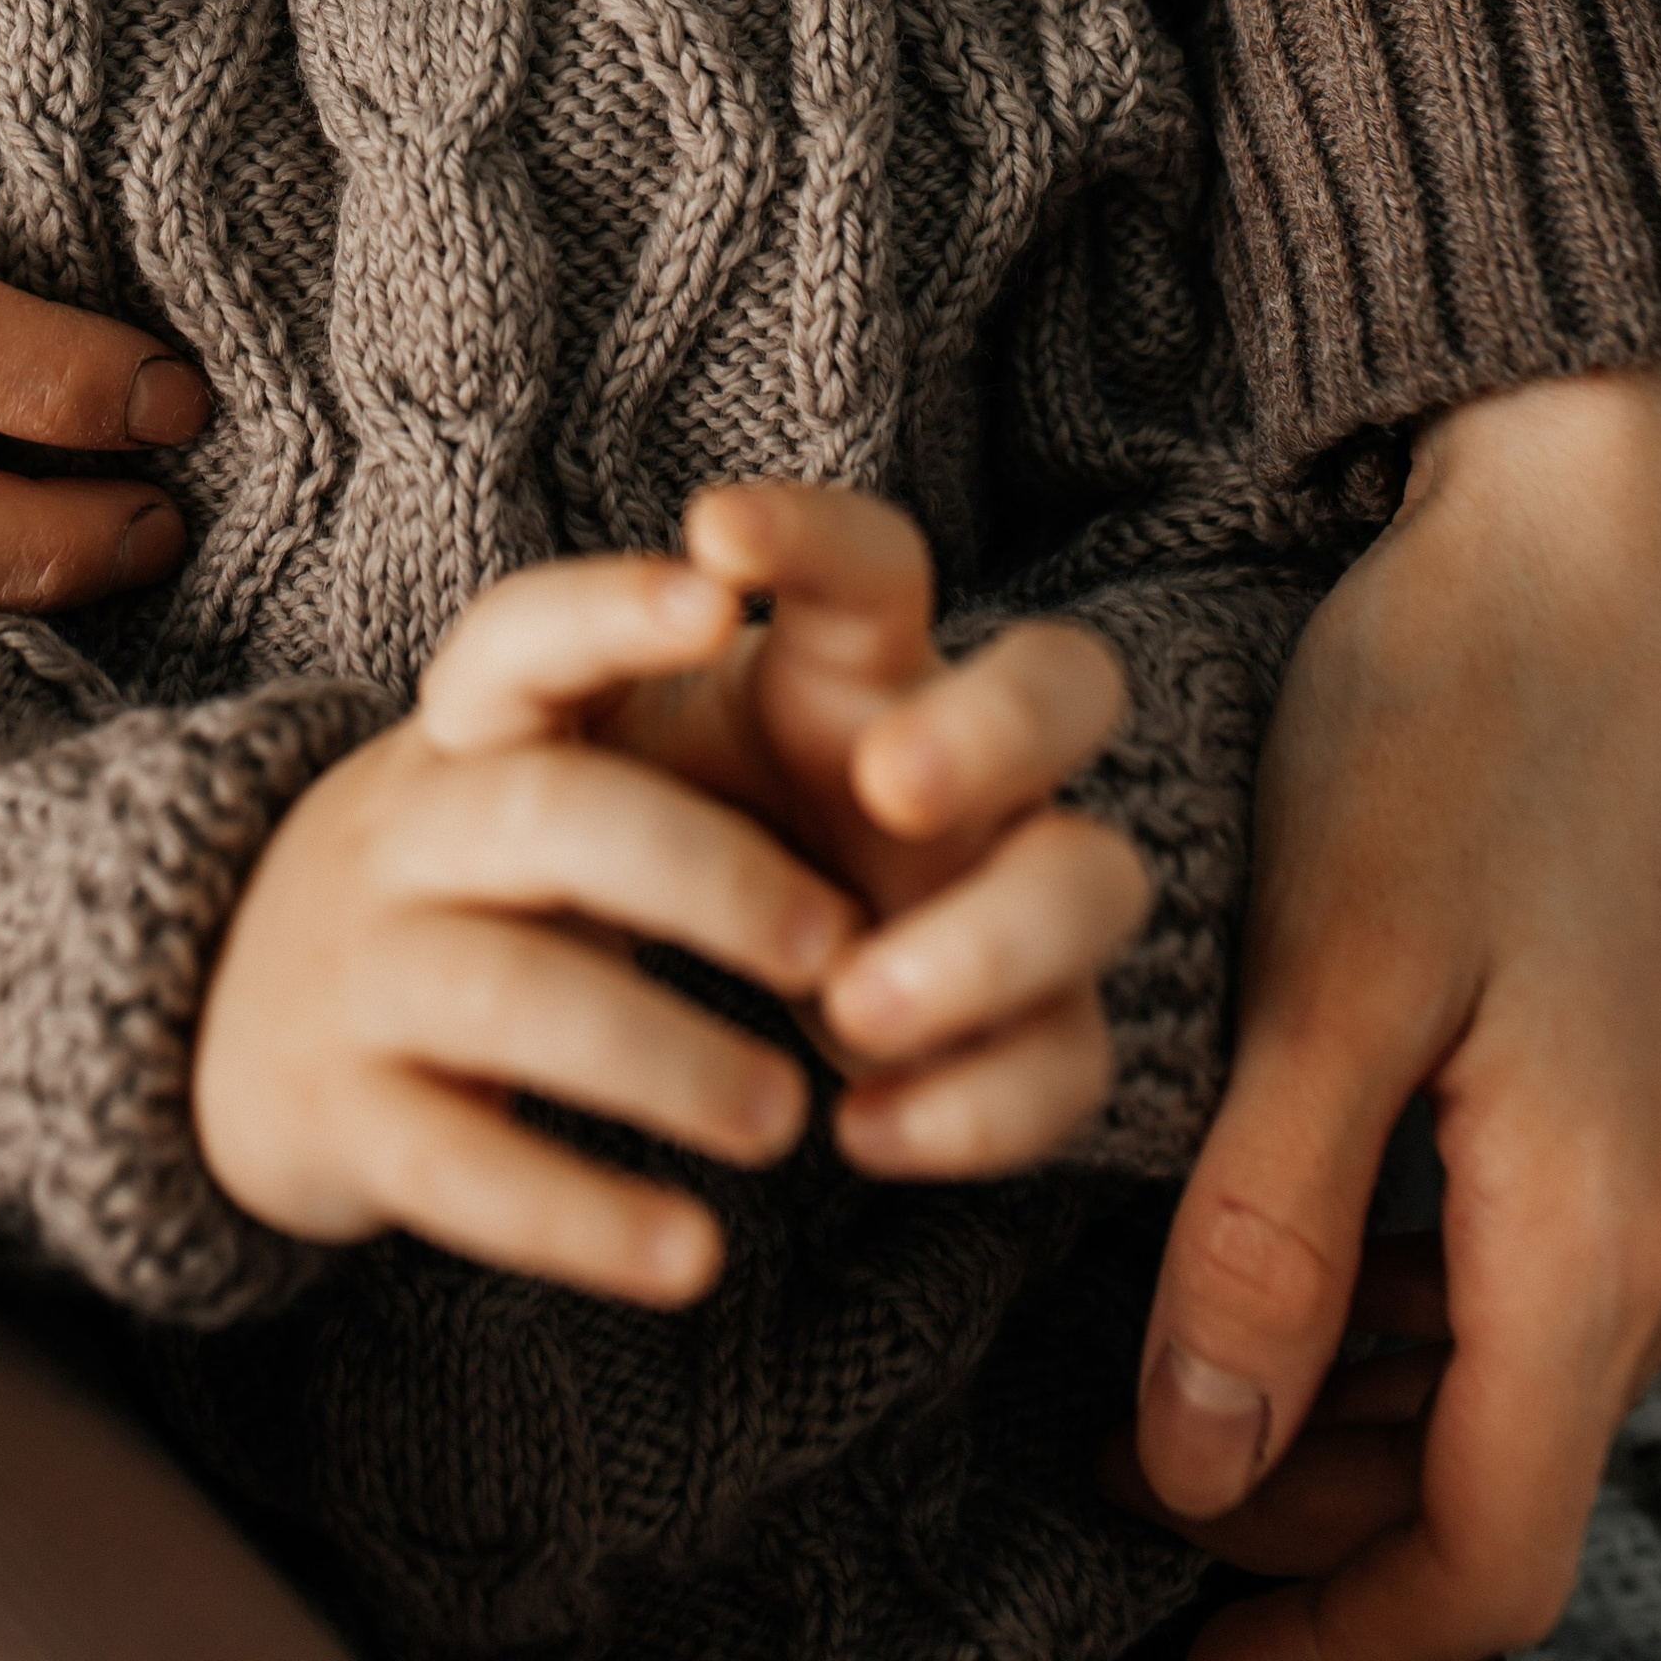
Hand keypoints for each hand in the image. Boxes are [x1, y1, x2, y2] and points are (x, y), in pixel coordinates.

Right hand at [194, 550, 859, 1303]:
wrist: (214, 1016)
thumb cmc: (453, 884)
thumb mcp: (516, 785)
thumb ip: (647, 745)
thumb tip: (862, 724)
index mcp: (462, 733)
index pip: (519, 637)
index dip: (613, 613)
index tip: (723, 599)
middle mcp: (400, 833)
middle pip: (544, 816)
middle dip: (699, 872)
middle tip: (834, 944)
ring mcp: (357, 973)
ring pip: (505, 993)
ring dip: (660, 1055)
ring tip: (782, 1121)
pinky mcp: (340, 1119)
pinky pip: (457, 1165)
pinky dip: (579, 1216)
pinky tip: (690, 1258)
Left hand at [610, 481, 1149, 1173]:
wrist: (651, 954)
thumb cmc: (635, 802)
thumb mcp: (574, 733)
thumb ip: (564, 651)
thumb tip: (675, 596)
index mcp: (847, 657)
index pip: (870, 557)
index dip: (814, 533)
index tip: (712, 537)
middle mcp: (959, 752)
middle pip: (1068, 681)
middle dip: (995, 728)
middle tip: (889, 781)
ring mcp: (1011, 885)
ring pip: (1096, 880)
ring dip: (988, 944)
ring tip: (851, 1006)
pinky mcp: (1029, 1025)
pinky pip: (1068, 1061)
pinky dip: (977, 1106)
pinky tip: (859, 1128)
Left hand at [1122, 367, 1660, 1658]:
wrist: (1626, 537)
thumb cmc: (1470, 721)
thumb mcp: (1337, 972)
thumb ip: (1268, 1230)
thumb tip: (1199, 1469)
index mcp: (1590, 1241)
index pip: (1476, 1562)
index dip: (1322, 1646)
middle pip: (1483, 1487)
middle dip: (1303, 1532)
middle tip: (1110, 1484)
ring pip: (1499, 1379)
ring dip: (1337, 1418)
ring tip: (1153, 1382)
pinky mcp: (1644, 1079)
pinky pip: (1521, 1264)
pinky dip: (1393, 1304)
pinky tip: (1273, 1240)